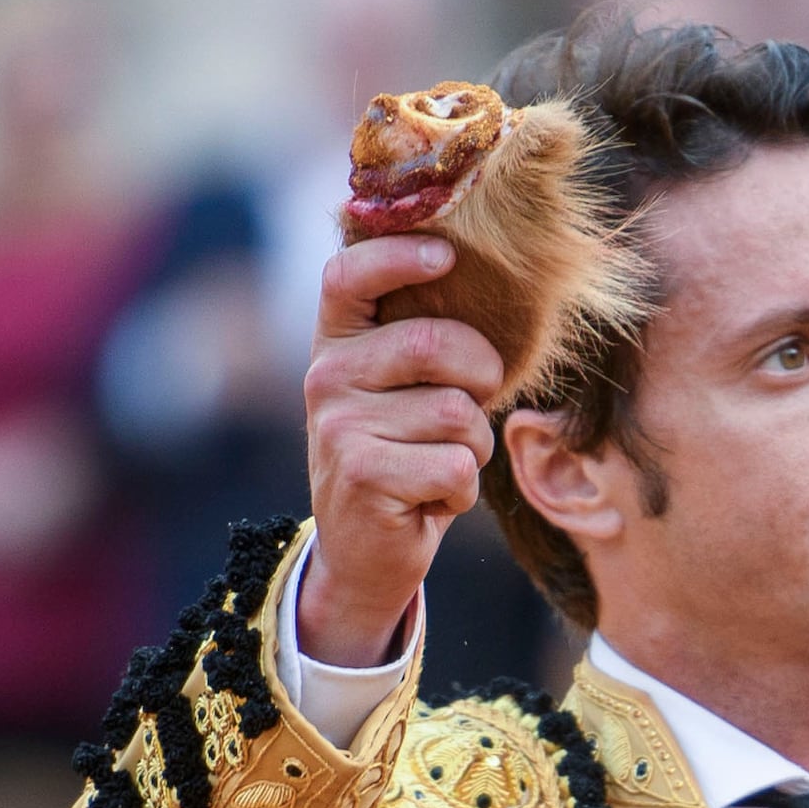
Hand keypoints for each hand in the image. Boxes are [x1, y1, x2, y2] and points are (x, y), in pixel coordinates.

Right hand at [299, 228, 503, 666]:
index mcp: (336, 344)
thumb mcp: (399, 393)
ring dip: (475, 447)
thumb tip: (482, 283)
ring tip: (443, 463)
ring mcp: (340, 427)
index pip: (348, 276)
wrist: (363, 552)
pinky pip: (457, 466)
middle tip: (476, 403)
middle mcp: (326, 378)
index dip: (398, 255)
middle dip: (480, 374)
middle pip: (432, 343)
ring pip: (456, 414)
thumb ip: (422, 344)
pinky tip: (431, 498)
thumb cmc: (402, 457)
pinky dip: (463, 491)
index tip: (446, 256)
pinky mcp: (362, 476)